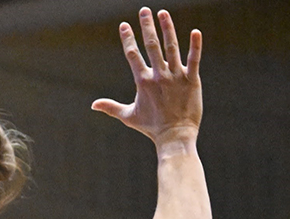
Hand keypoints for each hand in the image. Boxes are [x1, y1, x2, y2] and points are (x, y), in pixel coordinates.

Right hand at [92, 8, 201, 149]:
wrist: (174, 136)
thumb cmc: (151, 127)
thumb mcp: (128, 116)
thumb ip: (111, 107)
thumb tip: (93, 105)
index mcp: (143, 82)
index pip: (133, 55)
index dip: (128, 39)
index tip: (124, 25)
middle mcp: (159, 76)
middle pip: (151, 45)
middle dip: (147, 26)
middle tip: (144, 10)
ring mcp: (176, 77)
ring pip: (171, 48)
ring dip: (167, 29)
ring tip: (163, 13)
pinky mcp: (192, 80)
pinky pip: (194, 59)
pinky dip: (195, 45)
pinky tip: (196, 31)